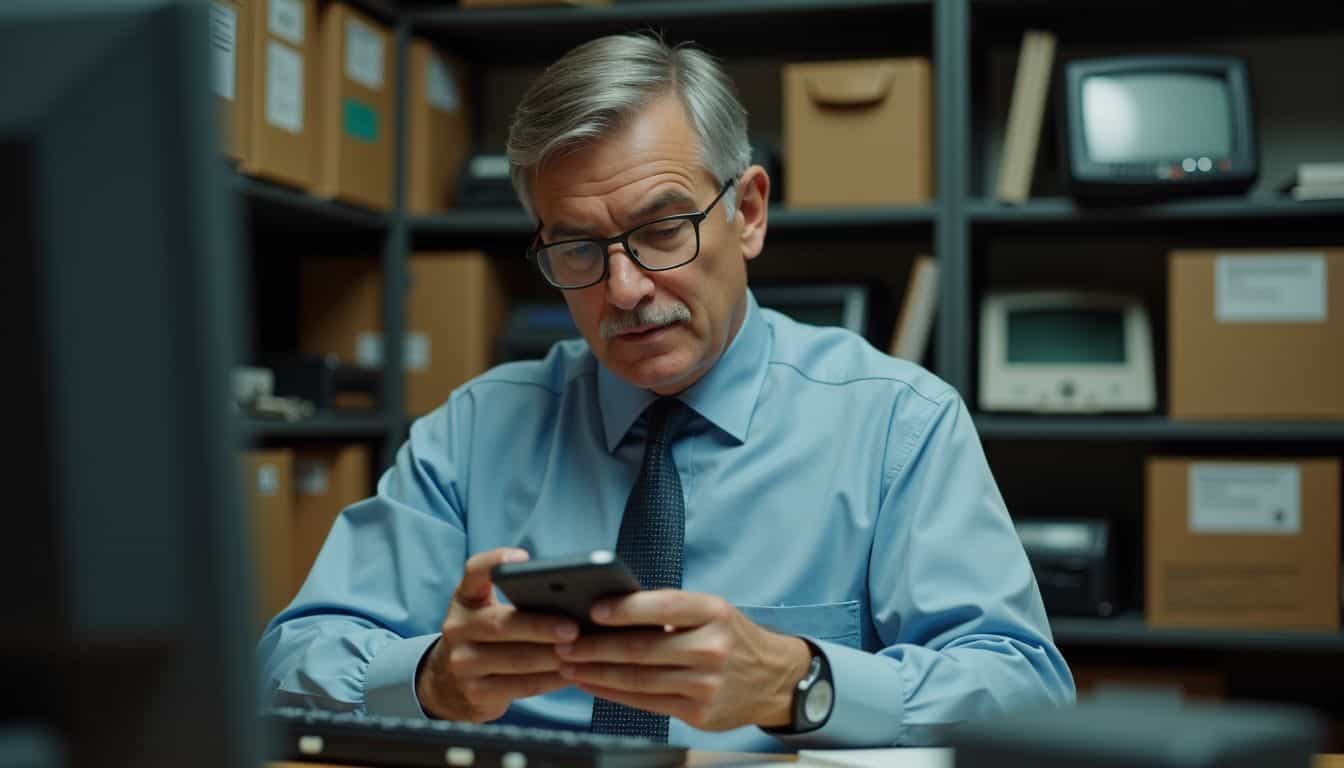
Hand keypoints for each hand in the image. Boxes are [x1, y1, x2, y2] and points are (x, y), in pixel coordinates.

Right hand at [416, 548, 578, 721]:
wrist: (447, 683)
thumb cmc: (484, 637)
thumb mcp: (486, 610)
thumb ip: (515, 598)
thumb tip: (568, 594)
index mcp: (465, 599)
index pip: (474, 572)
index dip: (495, 562)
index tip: (523, 558)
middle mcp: (458, 628)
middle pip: (501, 624)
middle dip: (540, 627)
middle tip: (573, 628)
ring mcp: (462, 662)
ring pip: (515, 659)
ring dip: (552, 656)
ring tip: (580, 651)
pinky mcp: (475, 692)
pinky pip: (520, 686)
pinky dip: (549, 680)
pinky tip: (570, 674)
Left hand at [554, 590, 812, 731]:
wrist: (774, 679)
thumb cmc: (731, 637)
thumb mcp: (712, 611)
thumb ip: (670, 612)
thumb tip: (609, 611)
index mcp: (715, 612)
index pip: (665, 607)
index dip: (626, 609)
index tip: (592, 609)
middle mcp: (712, 648)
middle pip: (642, 649)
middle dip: (596, 646)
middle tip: (564, 641)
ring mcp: (706, 684)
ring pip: (638, 679)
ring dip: (596, 671)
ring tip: (568, 663)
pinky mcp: (698, 712)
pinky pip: (645, 702)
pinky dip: (612, 691)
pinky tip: (591, 682)